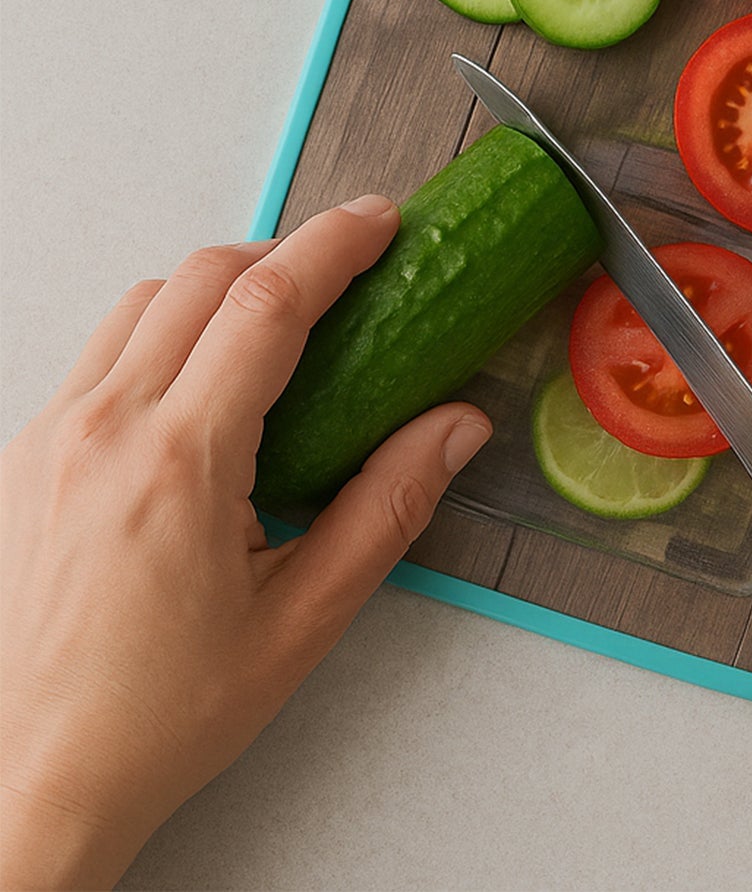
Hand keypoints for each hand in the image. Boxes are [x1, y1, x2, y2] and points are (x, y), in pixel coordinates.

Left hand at [0, 196, 492, 889]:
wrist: (27, 782)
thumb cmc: (154, 718)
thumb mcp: (302, 620)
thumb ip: (388, 507)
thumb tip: (456, 427)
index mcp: (178, 464)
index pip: (266, 305)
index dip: (332, 245)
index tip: (377, 221)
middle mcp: (102, 431)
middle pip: (200, 278)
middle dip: (284, 251)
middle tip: (346, 263)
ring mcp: (50, 438)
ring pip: (142, 302)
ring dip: (218, 285)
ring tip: (279, 316)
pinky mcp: (24, 456)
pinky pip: (102, 350)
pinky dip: (164, 328)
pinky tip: (203, 378)